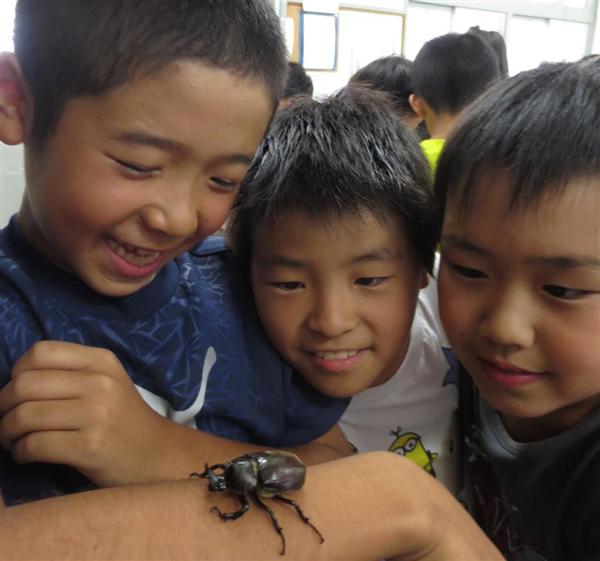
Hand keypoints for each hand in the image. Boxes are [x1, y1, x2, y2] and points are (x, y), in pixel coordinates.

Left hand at [0, 340, 176, 486]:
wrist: (156, 453)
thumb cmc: (122, 418)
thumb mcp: (106, 382)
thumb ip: (69, 374)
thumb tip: (13, 382)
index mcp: (101, 360)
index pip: (40, 352)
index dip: (17, 373)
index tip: (19, 393)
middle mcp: (100, 382)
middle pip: (24, 384)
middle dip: (3, 406)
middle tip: (6, 421)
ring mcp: (97, 414)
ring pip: (24, 416)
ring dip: (6, 432)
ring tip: (12, 440)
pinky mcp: (90, 446)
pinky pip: (34, 444)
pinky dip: (20, 452)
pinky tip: (25, 455)